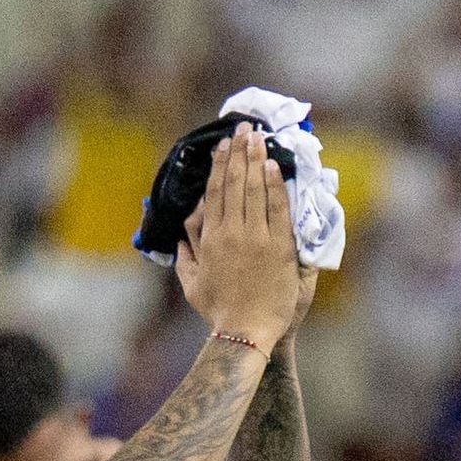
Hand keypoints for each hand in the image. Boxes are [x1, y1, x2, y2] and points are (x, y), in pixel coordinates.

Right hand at [171, 124, 312, 343]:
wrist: (245, 331)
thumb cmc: (219, 312)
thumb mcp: (192, 284)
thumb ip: (186, 257)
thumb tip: (180, 238)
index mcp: (210, 239)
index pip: (215, 193)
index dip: (220, 166)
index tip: (225, 146)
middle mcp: (232, 232)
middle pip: (235, 183)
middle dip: (240, 153)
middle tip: (245, 129)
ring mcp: (257, 238)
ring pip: (255, 190)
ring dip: (257, 160)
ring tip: (259, 138)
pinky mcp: (279, 247)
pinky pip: (277, 209)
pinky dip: (275, 186)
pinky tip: (273, 166)